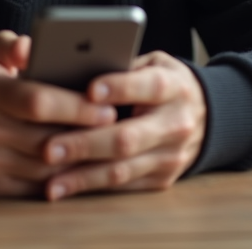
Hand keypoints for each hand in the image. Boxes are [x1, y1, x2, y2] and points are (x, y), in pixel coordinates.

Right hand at [0, 31, 118, 196]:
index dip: (76, 106)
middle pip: (47, 138)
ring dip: (78, 160)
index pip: (37, 101)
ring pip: (45, 169)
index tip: (107, 106)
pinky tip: (80, 166)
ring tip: (106, 147)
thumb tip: (34, 46)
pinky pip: (35, 188)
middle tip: (117, 128)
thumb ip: (12, 43)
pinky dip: (61, 179)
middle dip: (86, 135)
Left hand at [39, 52, 205, 200]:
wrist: (203, 116)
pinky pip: (122, 186)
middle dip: (85, 144)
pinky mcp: (162, 179)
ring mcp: (171, 156)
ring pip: (122, 169)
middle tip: (48, 148)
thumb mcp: (151, 63)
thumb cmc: (160, 82)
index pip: (150, 87)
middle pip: (128, 137)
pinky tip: (62, 188)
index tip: (89, 91)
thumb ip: (120, 65)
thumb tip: (68, 64)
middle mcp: (176, 124)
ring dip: (82, 177)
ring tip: (49, 181)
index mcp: (173, 87)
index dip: (120, 88)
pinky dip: (89, 187)